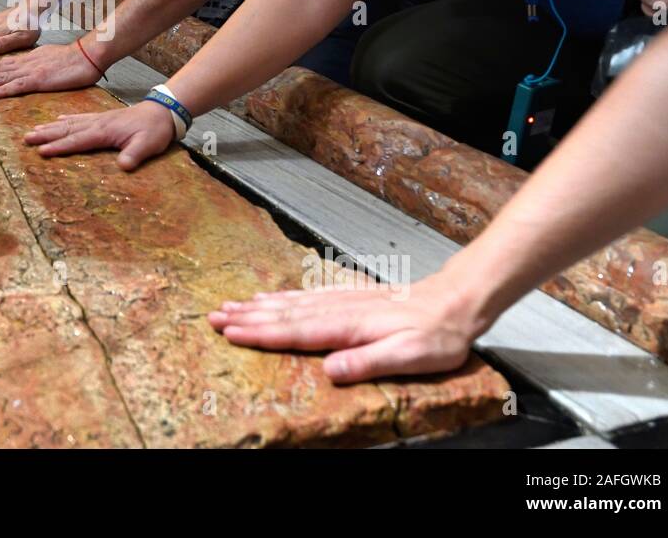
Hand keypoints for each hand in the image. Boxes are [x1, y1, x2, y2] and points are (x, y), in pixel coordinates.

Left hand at [0, 41, 101, 97]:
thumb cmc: (71, 59)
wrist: (88, 54)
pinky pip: (17, 86)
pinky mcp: (38, 80)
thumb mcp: (47, 60)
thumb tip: (24, 72)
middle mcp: (22, 65)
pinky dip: (1, 90)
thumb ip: (33, 66)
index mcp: (24, 61)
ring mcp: (29, 72)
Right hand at [24, 99, 175, 169]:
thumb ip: (134, 155)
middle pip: (66, 130)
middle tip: (26, 139)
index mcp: (104, 131)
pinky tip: (56, 120)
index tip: (41, 151)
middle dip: (46, 135)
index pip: (77, 140)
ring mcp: (98, 119)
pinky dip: (65, 119)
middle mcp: (97, 124)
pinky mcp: (102, 118)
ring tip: (33, 131)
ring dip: (50, 127)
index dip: (59, 147)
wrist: (162, 111)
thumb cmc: (155, 130)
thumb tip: (123, 167)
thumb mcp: (148, 145)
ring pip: (69, 123)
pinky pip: (78, 118)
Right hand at [207, 274, 483, 382]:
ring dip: (256, 307)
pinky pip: (303, 297)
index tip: (230, 333)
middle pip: (283, 315)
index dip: (260, 334)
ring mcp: (340, 301)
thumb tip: (329, 370)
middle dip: (246, 318)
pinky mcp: (346, 298)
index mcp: (348, 327)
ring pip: (289, 304)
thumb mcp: (410, 356)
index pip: (295, 332)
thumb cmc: (437, 334)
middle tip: (212, 317)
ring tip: (228, 307)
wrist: (455, 301)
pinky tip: (267, 297)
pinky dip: (279, 298)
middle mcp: (338, 310)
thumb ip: (368, 362)